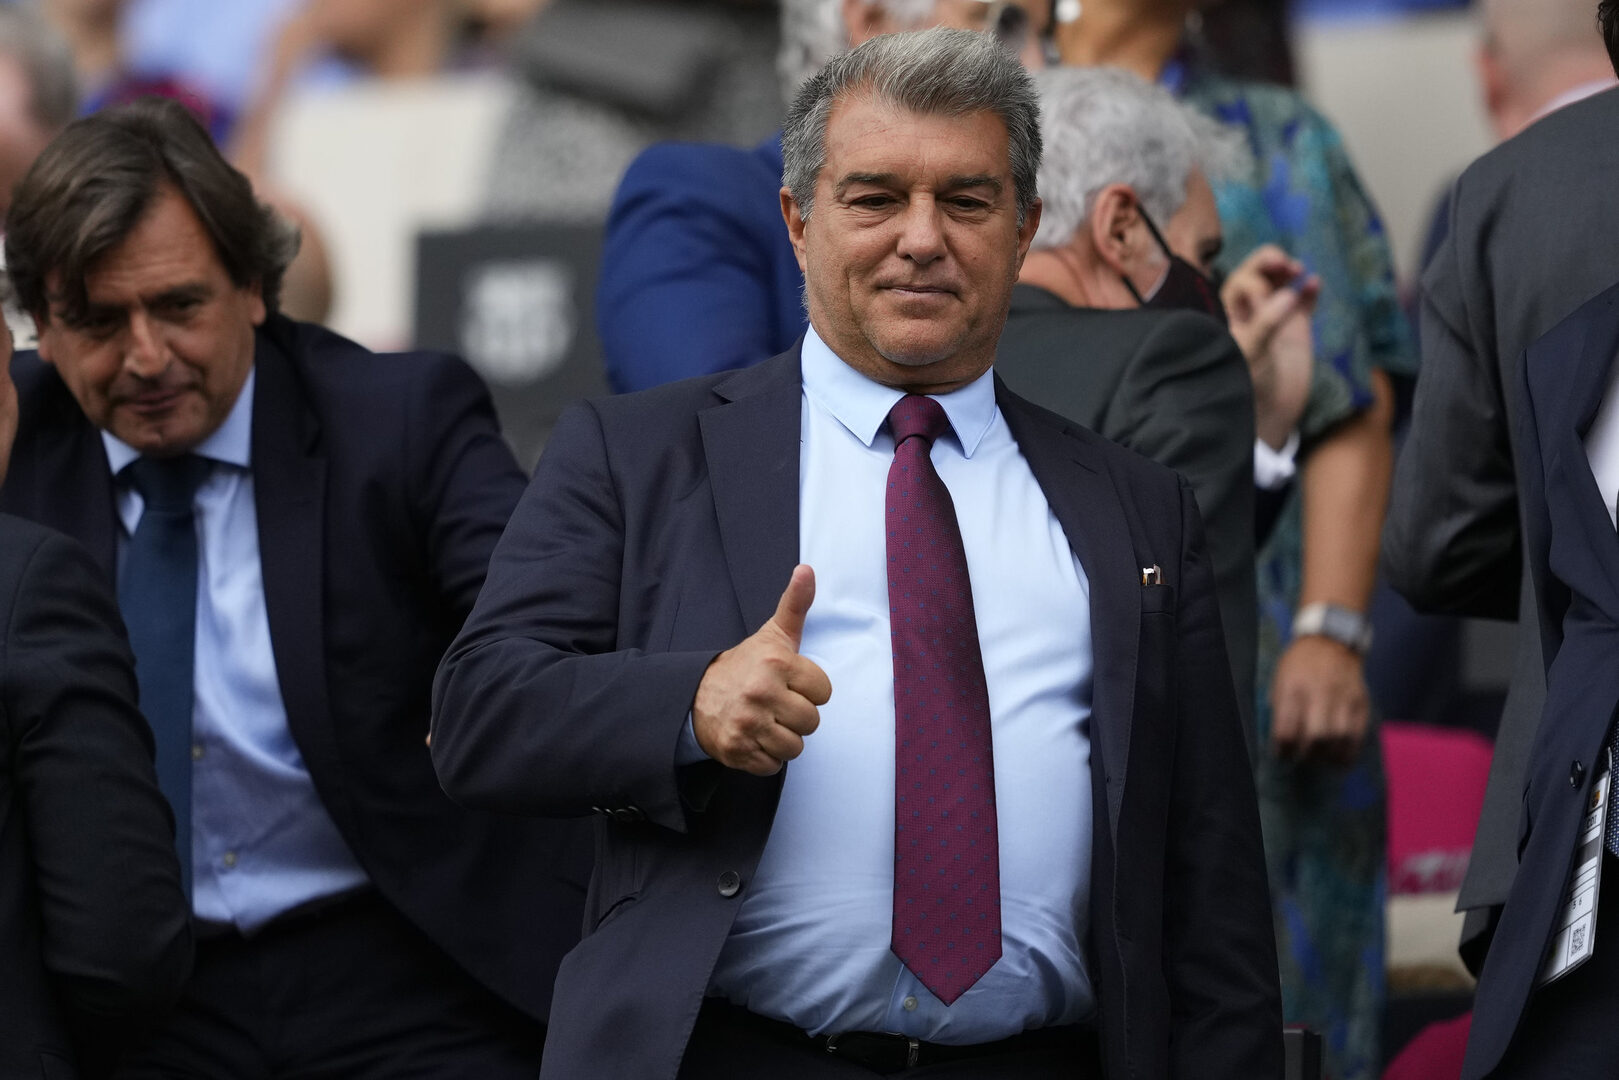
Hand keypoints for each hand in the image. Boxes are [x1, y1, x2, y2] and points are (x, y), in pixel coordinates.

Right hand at [692, 564, 832, 775]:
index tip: (790, 684)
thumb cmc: (745, 666)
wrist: (695, 696)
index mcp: (776, 664)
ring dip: (784, 739)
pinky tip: (754, 738)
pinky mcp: (737, 751)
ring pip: (795, 748)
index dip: (809, 690)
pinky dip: (766, 757)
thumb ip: (795, 604)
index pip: (824, 692)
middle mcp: (762, 693)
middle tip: (776, 705)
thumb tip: (807, 569)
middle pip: (811, 723)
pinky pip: (773, 765)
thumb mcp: (773, 635)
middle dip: (797, 717)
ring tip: (767, 722)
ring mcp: (748, 724)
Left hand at [1221, 245, 1319, 449]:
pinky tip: (1314, 283)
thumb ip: (1266, 324)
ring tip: (1296, 269)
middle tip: (1282, 261)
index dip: (1254, 281)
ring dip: (1288, 271)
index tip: (1266, 295)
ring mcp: (1275, 318)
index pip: (1239, 284)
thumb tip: (1287, 294)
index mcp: (1230, 317)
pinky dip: (1309, 290)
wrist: (1269, 414)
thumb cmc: (1247, 386)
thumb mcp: (1251, 354)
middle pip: (1257, 275)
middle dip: (1267, 263)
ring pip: (1281, 284)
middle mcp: (1251, 313)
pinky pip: (1304, 302)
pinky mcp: (1297, 329)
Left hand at [1269, 634, 1368, 764]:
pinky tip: (1339, 759)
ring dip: (1328, 756)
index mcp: (1293, 686)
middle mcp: (1320, 692)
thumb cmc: (1299, 662)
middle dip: (1307, 754)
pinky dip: (1349, 752)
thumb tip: (1280, 740)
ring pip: (1340, 738)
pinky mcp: (1362, 702)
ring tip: (1320, 759)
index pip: (1287, 727)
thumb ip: (1280, 707)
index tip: (1281, 754)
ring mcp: (1344, 697)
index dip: (1283, 748)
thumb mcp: (1280, 678)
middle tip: (1301, 758)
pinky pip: (1358, 734)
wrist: (1331, 640)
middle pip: (1317, 735)